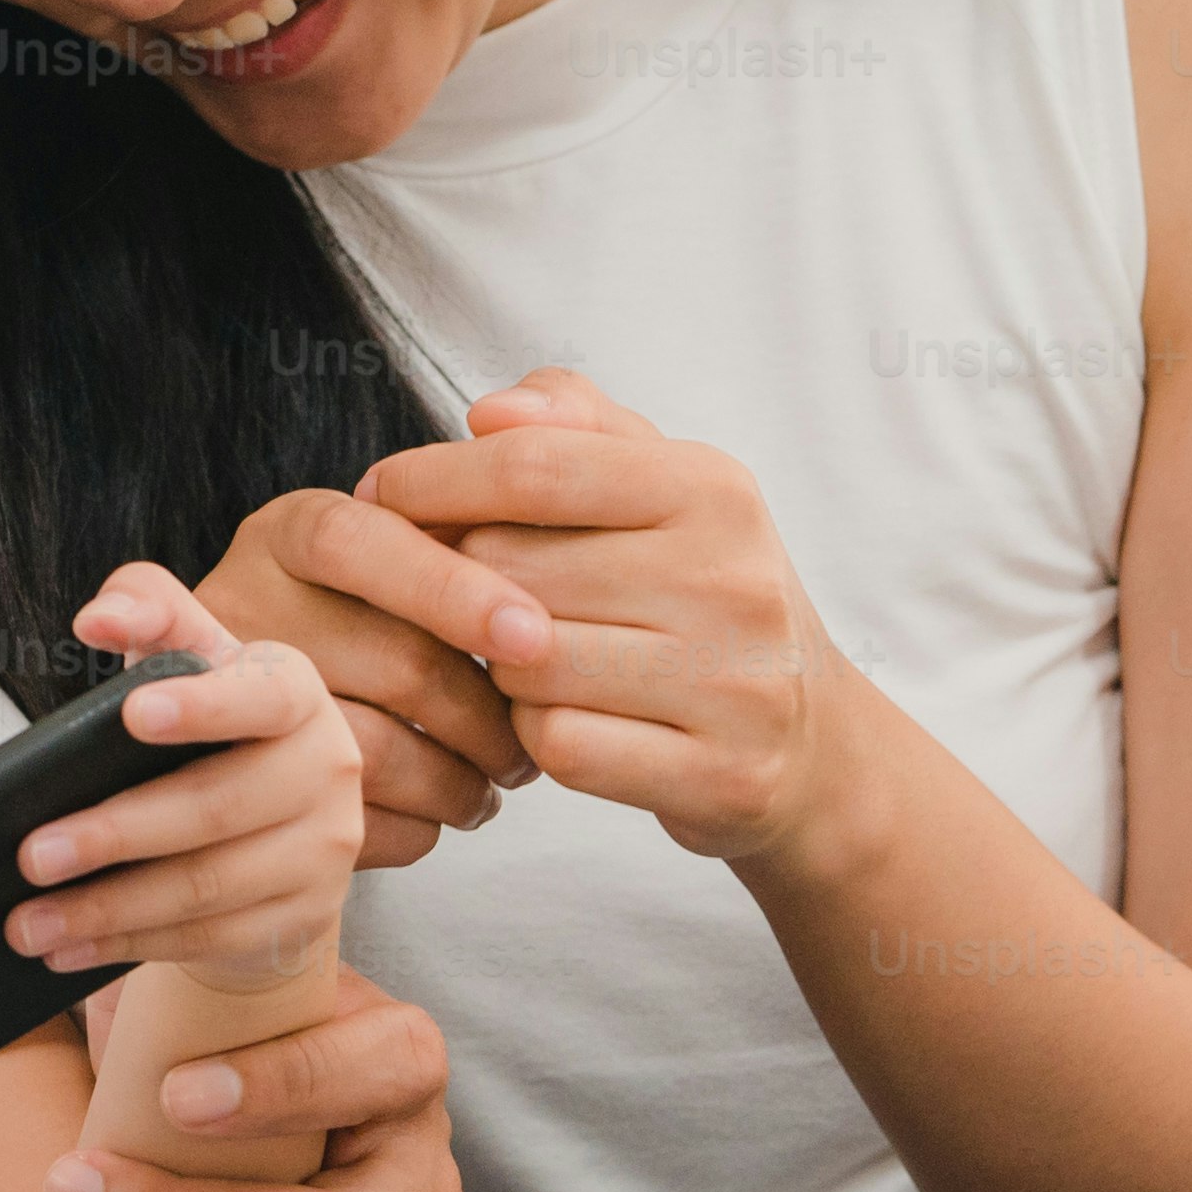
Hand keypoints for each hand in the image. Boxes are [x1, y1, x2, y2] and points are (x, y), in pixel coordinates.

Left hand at [5, 561, 374, 985]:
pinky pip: (208, 938)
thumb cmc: (210, 724)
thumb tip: (97, 618)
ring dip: (106, 910)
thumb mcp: (187, 657)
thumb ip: (148, 610)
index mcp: (295, 694)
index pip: (259, 697)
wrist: (277, 823)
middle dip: (113, 834)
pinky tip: (66, 949)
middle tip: (29, 855)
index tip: (133, 713)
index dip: (201, 706)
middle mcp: (327, 769)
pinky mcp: (305, 917)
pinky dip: (129, 945)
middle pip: (213, 809)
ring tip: (26, 921)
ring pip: (205, 888)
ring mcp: (325, 851)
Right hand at [202, 486, 547, 864]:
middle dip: (488, 719)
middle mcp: (245, 602)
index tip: (535, 638)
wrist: (231, 694)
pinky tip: (431, 816)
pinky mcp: (234, 787)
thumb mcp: (378, 554)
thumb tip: (550, 629)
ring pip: (379, 754)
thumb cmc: (343, 613)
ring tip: (489, 788)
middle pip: (396, 663)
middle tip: (527, 751)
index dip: (452, 591)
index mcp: (288, 532)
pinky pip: (351, 819)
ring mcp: (228, 699)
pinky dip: (414, 828)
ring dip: (458, 784)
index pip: (364, 546)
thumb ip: (452, 554)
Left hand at [358, 369, 884, 872]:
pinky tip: (560, 719)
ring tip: (521, 659)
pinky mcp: (723, 778)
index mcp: (713, 489)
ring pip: (526, 665)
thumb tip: (488, 413)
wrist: (813, 740)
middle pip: (513, 571)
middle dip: (464, 584)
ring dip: (496, 667)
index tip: (378, 499)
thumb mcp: (661, 484)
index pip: (534, 467)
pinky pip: (561, 747)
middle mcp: (734, 580)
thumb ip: (572, 421)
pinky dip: (536, 736)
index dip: (433, 482)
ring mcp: (737, 686)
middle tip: (465, 599)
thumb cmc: (698, 591)